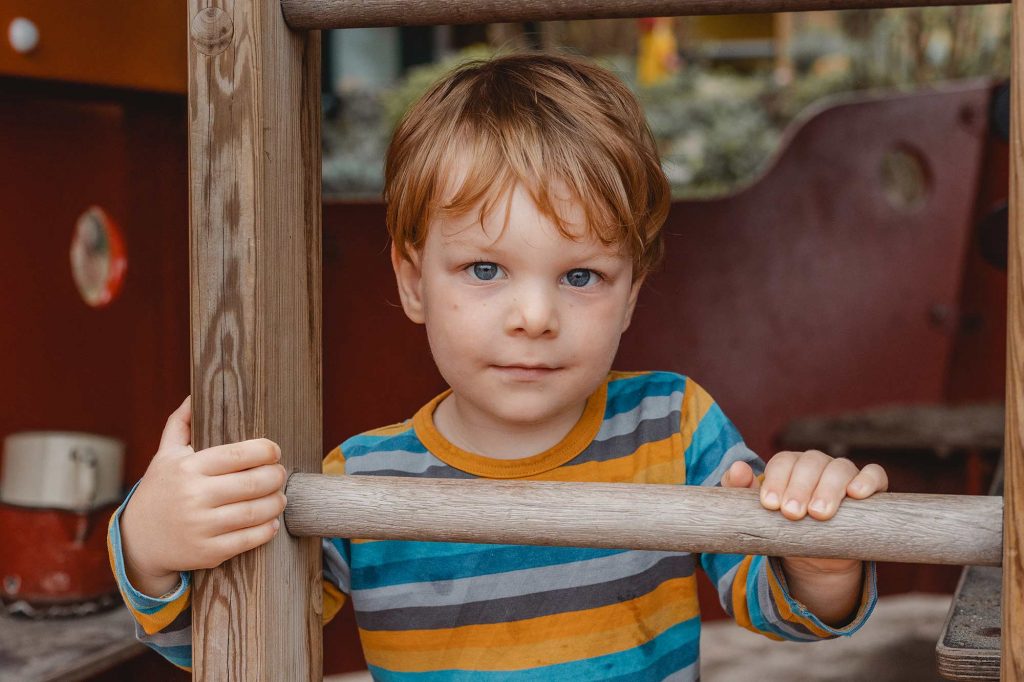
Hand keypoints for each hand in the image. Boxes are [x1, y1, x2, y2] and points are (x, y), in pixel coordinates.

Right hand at [119, 396, 287, 595]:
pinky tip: (272, 521)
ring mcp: (200, 526)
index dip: (265, 450)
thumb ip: (180, 424)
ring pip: (255, 512)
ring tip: (280, 497)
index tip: (274, 451)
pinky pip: (248, 539)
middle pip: (253, 483)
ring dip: (277, 502)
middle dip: (276, 476)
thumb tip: (194, 395)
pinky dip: (267, 529)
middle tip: (280, 474)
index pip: (238, 454)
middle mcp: (193, 496)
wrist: (138, 541)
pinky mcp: (207, 552)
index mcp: (187, 468)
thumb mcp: (164, 456)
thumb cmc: (161, 490)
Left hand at [721, 451, 887, 572]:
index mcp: (790, 465)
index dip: (776, 480)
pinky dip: (868, 480)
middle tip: (792, 514)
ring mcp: (845, 474)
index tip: (769, 505)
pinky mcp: (871, 489)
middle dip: (800, 488)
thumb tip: (737, 469)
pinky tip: (857, 494)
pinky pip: (875, 474)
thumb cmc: (781, 527)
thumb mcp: (756, 513)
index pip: (784, 461)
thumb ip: (739, 491)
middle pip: (811, 463)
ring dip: (829, 488)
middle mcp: (818, 464)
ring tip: (819, 514)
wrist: (812, 556)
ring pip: (840, 468)